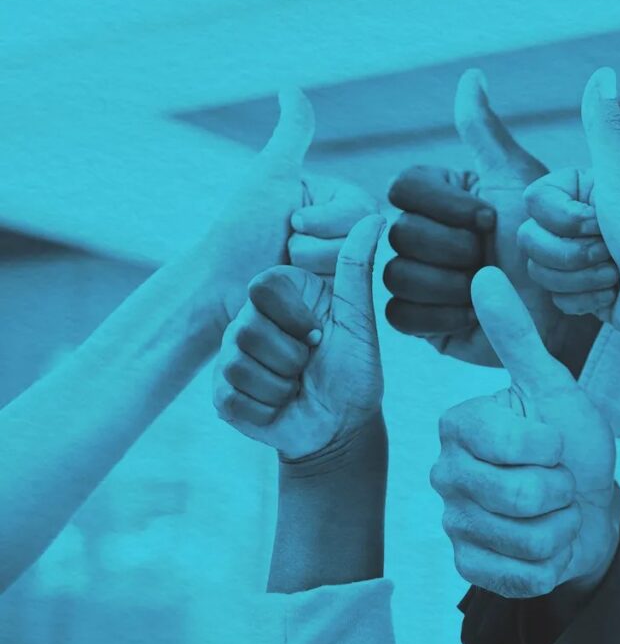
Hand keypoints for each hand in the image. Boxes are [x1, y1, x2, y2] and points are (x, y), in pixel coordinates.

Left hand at [191, 88, 377, 329]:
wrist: (222, 286)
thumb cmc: (243, 230)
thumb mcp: (270, 175)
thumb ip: (292, 134)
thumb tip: (291, 86)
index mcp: (337, 200)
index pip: (361, 208)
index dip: (325, 219)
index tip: (290, 222)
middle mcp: (347, 233)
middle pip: (362, 238)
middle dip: (316, 246)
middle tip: (285, 249)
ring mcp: (346, 267)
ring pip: (356, 268)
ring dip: (313, 270)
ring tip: (286, 269)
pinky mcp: (340, 298)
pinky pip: (349, 294)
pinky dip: (319, 293)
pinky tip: (297, 290)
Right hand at [212, 214, 386, 459]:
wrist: (341, 426)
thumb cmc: (353, 371)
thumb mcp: (358, 321)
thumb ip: (356, 270)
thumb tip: (375, 216)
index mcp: (281, 296)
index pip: (264, 285)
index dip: (296, 317)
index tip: (320, 334)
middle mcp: (249, 320)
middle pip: (247, 328)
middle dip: (291, 357)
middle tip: (309, 364)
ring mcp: (231, 357)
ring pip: (238, 365)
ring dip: (280, 385)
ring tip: (296, 386)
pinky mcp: (222, 394)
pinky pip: (232, 398)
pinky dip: (266, 410)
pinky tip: (279, 407)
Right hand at [384, 70, 596, 369]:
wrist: (570, 307)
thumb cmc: (556, 241)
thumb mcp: (521, 180)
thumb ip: (487, 133)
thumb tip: (471, 76)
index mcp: (438, 198)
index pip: (404, 186)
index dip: (447, 206)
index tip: (492, 219)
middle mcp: (421, 235)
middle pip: (398, 232)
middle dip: (453, 248)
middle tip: (489, 258)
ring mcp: (419, 280)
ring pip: (397, 274)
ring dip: (449, 284)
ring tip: (485, 289)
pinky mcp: (423, 324)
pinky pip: (401, 316)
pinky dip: (438, 316)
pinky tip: (472, 314)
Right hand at [430, 267, 619, 597]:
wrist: (586, 499)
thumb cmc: (569, 438)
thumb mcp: (551, 385)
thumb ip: (515, 336)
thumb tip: (485, 273)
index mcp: (459, 425)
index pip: (519, 445)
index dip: (555, 447)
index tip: (555, 441)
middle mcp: (446, 473)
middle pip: (523, 496)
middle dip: (562, 489)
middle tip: (558, 478)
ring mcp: (454, 523)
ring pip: (527, 539)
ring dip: (560, 525)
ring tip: (554, 508)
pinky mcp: (469, 565)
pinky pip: (520, 575)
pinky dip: (550, 560)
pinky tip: (545, 540)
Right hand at [520, 68, 619, 386]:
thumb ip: (604, 127)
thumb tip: (602, 72)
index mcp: (589, 188)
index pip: (532, 201)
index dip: (561, 218)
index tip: (599, 221)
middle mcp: (584, 219)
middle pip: (530, 238)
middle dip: (570, 253)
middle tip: (610, 251)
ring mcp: (582, 257)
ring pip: (538, 269)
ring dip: (579, 278)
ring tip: (616, 274)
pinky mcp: (585, 291)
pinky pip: (554, 298)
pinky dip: (584, 300)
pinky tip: (613, 294)